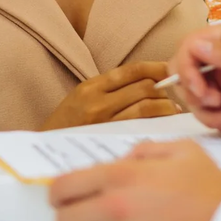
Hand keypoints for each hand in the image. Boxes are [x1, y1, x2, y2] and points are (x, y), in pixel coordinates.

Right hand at [43, 62, 180, 130]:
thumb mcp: (82, 96)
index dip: (155, 68)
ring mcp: (104, 122)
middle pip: (143, 87)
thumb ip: (110, 87)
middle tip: (176, 90)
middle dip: (164, 88)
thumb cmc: (66, 124)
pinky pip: (139, 126)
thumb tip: (147, 80)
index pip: (132, 70)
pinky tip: (166, 120)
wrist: (44, 152)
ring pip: (145, 107)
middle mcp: (98, 101)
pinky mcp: (109, 139)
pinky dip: (157, 120)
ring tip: (175, 107)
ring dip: (166, 105)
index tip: (169, 70)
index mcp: (92, 86)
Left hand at [51, 139, 220, 220]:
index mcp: (122, 176)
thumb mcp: (182, 150)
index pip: (64, 187)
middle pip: (65, 220)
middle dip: (74, 215)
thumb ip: (147, 149)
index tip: (63, 195)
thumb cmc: (207, 186)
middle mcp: (115, 209)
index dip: (58, 191)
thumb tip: (126, 159)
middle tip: (90, 212)